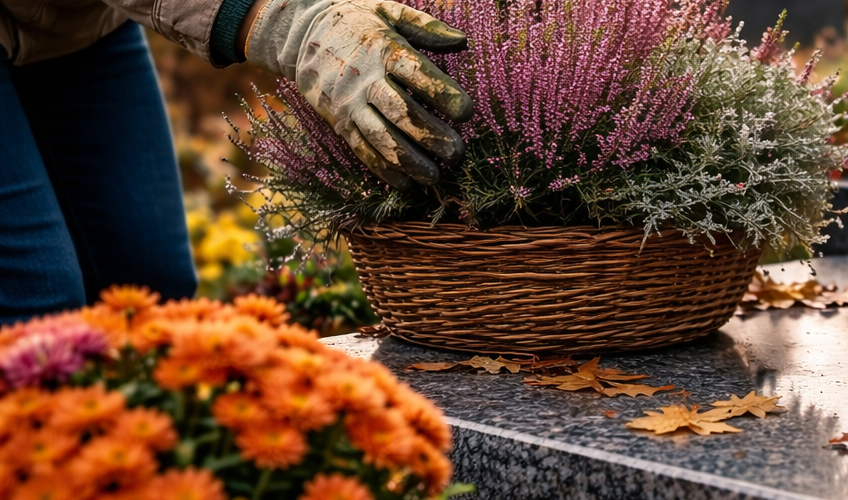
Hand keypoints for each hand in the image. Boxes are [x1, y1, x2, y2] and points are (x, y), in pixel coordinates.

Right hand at [244, 0, 472, 189]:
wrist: (302, 33)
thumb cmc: (355, 22)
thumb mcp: (388, 11)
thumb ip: (426, 26)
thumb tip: (462, 42)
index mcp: (383, 49)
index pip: (417, 73)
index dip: (443, 94)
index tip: (467, 113)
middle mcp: (366, 80)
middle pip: (401, 113)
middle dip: (431, 136)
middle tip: (457, 154)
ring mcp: (350, 105)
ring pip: (381, 138)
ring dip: (409, 161)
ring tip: (435, 177)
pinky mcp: (340, 123)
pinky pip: (362, 150)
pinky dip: (384, 170)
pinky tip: (406, 183)